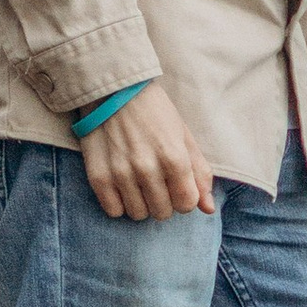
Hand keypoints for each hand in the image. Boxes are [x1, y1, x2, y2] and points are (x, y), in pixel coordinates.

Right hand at [80, 83, 213, 222]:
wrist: (113, 92)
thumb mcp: (183, 136)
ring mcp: (120, 174)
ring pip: (138, 214)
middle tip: (158, 183)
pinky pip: (113, 211)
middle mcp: (147, 168)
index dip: (185, 198)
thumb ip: (199, 173)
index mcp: (173, 157)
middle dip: (165, 202)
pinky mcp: (98, 176)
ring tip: (139, 184)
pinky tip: (122, 187)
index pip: (187, 203)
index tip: (178, 187)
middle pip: (163, 212)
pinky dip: (119, 203)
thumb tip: (208, 209)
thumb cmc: (155, 112)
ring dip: (142, 204)